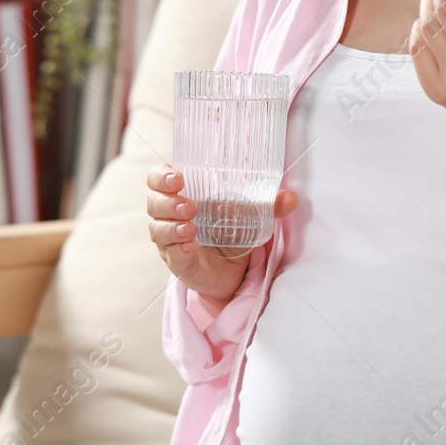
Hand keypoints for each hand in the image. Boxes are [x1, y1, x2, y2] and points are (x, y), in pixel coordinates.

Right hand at [145, 164, 299, 303]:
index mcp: (183, 194)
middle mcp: (170, 215)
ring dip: (171, 227)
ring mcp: (171, 239)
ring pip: (157, 229)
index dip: (161, 176)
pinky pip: (171, 254)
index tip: (177, 178)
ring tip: (190, 227)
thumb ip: (269, 205)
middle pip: (154, 203)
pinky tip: (191, 246)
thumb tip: (291, 198)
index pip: (158, 178)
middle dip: (167, 202)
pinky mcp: (177, 261)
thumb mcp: (249, 214)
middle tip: (190, 206)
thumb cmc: (232, 230)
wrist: (234, 268)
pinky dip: (179, 249)